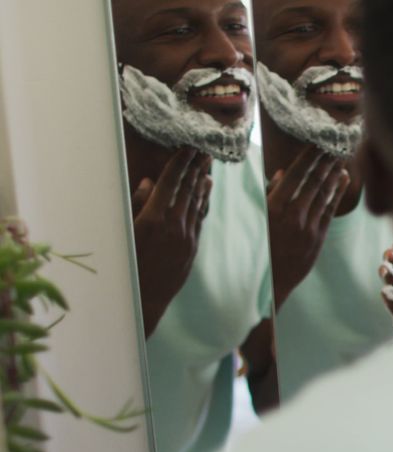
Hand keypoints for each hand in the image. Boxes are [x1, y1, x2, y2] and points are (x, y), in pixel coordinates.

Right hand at [131, 148, 212, 335]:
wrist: (142, 301)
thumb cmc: (123, 265)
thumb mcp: (123, 232)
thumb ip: (137, 205)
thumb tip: (148, 182)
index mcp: (154, 219)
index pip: (171, 182)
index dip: (180, 163)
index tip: (189, 147)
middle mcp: (174, 226)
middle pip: (188, 189)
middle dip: (196, 168)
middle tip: (204, 150)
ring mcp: (186, 238)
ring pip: (197, 203)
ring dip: (202, 183)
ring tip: (207, 166)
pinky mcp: (192, 248)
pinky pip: (199, 219)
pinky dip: (203, 203)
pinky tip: (206, 191)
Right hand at [265, 146, 348, 307]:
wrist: (270, 280)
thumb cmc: (260, 246)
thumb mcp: (258, 218)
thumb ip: (271, 194)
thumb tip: (283, 172)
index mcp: (273, 206)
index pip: (295, 175)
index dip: (308, 157)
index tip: (317, 143)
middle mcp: (292, 214)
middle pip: (313, 181)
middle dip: (325, 161)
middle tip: (335, 144)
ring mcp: (308, 226)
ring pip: (324, 193)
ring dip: (334, 173)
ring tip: (341, 157)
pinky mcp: (319, 237)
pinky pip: (331, 210)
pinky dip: (338, 193)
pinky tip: (343, 179)